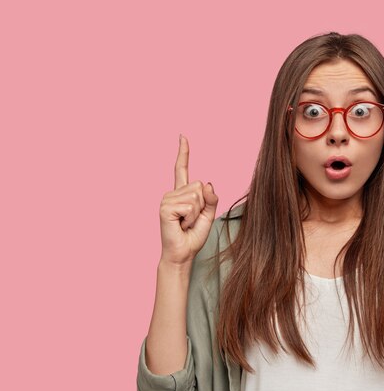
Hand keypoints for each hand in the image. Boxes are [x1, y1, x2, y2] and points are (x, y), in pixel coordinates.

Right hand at [158, 135, 218, 265]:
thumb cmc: (193, 236)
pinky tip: (181, 225)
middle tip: (191, 220)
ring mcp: (167, 199)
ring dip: (197, 213)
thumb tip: (207, 183)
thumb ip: (211, 199)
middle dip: (203, 205)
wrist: (182, 254)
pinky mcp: (165, 207)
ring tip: (185, 223)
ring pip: (196, 196)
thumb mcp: (209, 215)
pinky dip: (191, 217)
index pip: (181, 168)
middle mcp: (172, 193)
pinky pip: (191, 205)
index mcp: (182, 193)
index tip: (182, 136)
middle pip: (199, 186)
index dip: (183, 152)